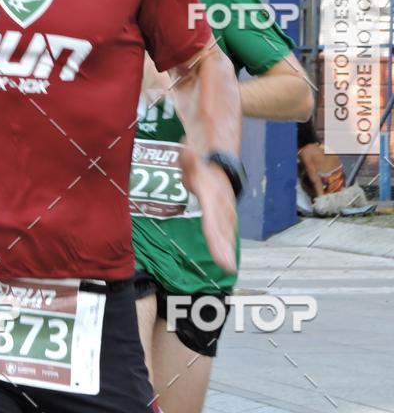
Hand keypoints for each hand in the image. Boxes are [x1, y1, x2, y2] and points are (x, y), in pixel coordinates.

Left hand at [179, 147, 236, 272]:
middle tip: (228, 267)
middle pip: (222, 229)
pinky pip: (226, 230)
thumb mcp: (191, 158)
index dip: (217, 238)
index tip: (223, 254)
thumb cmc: (202, 162)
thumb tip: (186, 147)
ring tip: (228, 267)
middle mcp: (221, 205)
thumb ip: (188, 157)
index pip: (213, 220)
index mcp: (212, 195)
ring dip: (226, 247)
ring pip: (226, 231)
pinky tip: (227, 259)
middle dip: (224, 247)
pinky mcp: (224, 213)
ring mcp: (225, 209)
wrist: (219, 158)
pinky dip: (226, 244)